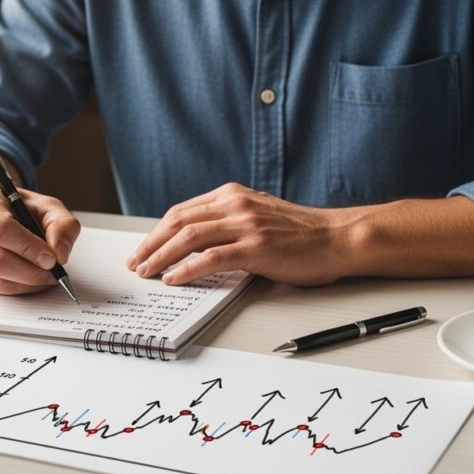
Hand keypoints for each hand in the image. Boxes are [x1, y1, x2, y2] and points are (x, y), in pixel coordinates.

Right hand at [0, 186, 80, 294]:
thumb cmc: (20, 209)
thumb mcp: (47, 206)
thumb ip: (62, 225)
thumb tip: (60, 254)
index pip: (0, 229)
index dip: (28, 248)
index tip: (51, 259)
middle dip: (31, 272)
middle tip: (53, 273)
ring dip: (27, 284)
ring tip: (45, 276)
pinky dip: (17, 289)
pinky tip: (30, 278)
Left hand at [126, 183, 355, 286]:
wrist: (338, 238)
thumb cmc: (301, 233)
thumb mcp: (258, 215)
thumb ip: (229, 220)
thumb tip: (195, 240)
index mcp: (232, 194)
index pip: (182, 211)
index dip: (157, 232)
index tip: (143, 249)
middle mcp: (236, 205)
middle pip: (178, 221)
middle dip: (151, 244)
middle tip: (135, 263)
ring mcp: (246, 225)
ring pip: (189, 238)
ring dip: (161, 257)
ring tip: (147, 272)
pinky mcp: (257, 248)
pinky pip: (211, 258)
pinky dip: (187, 269)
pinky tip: (174, 279)